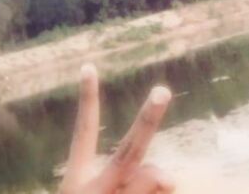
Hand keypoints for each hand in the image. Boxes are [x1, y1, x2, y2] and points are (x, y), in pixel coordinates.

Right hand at [58, 64, 174, 193]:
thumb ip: (140, 183)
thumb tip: (171, 181)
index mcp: (77, 179)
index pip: (84, 132)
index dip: (87, 100)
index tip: (88, 66)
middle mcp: (90, 190)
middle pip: (128, 151)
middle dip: (147, 121)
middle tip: (162, 91)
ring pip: (148, 178)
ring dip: (156, 184)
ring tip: (149, 189)